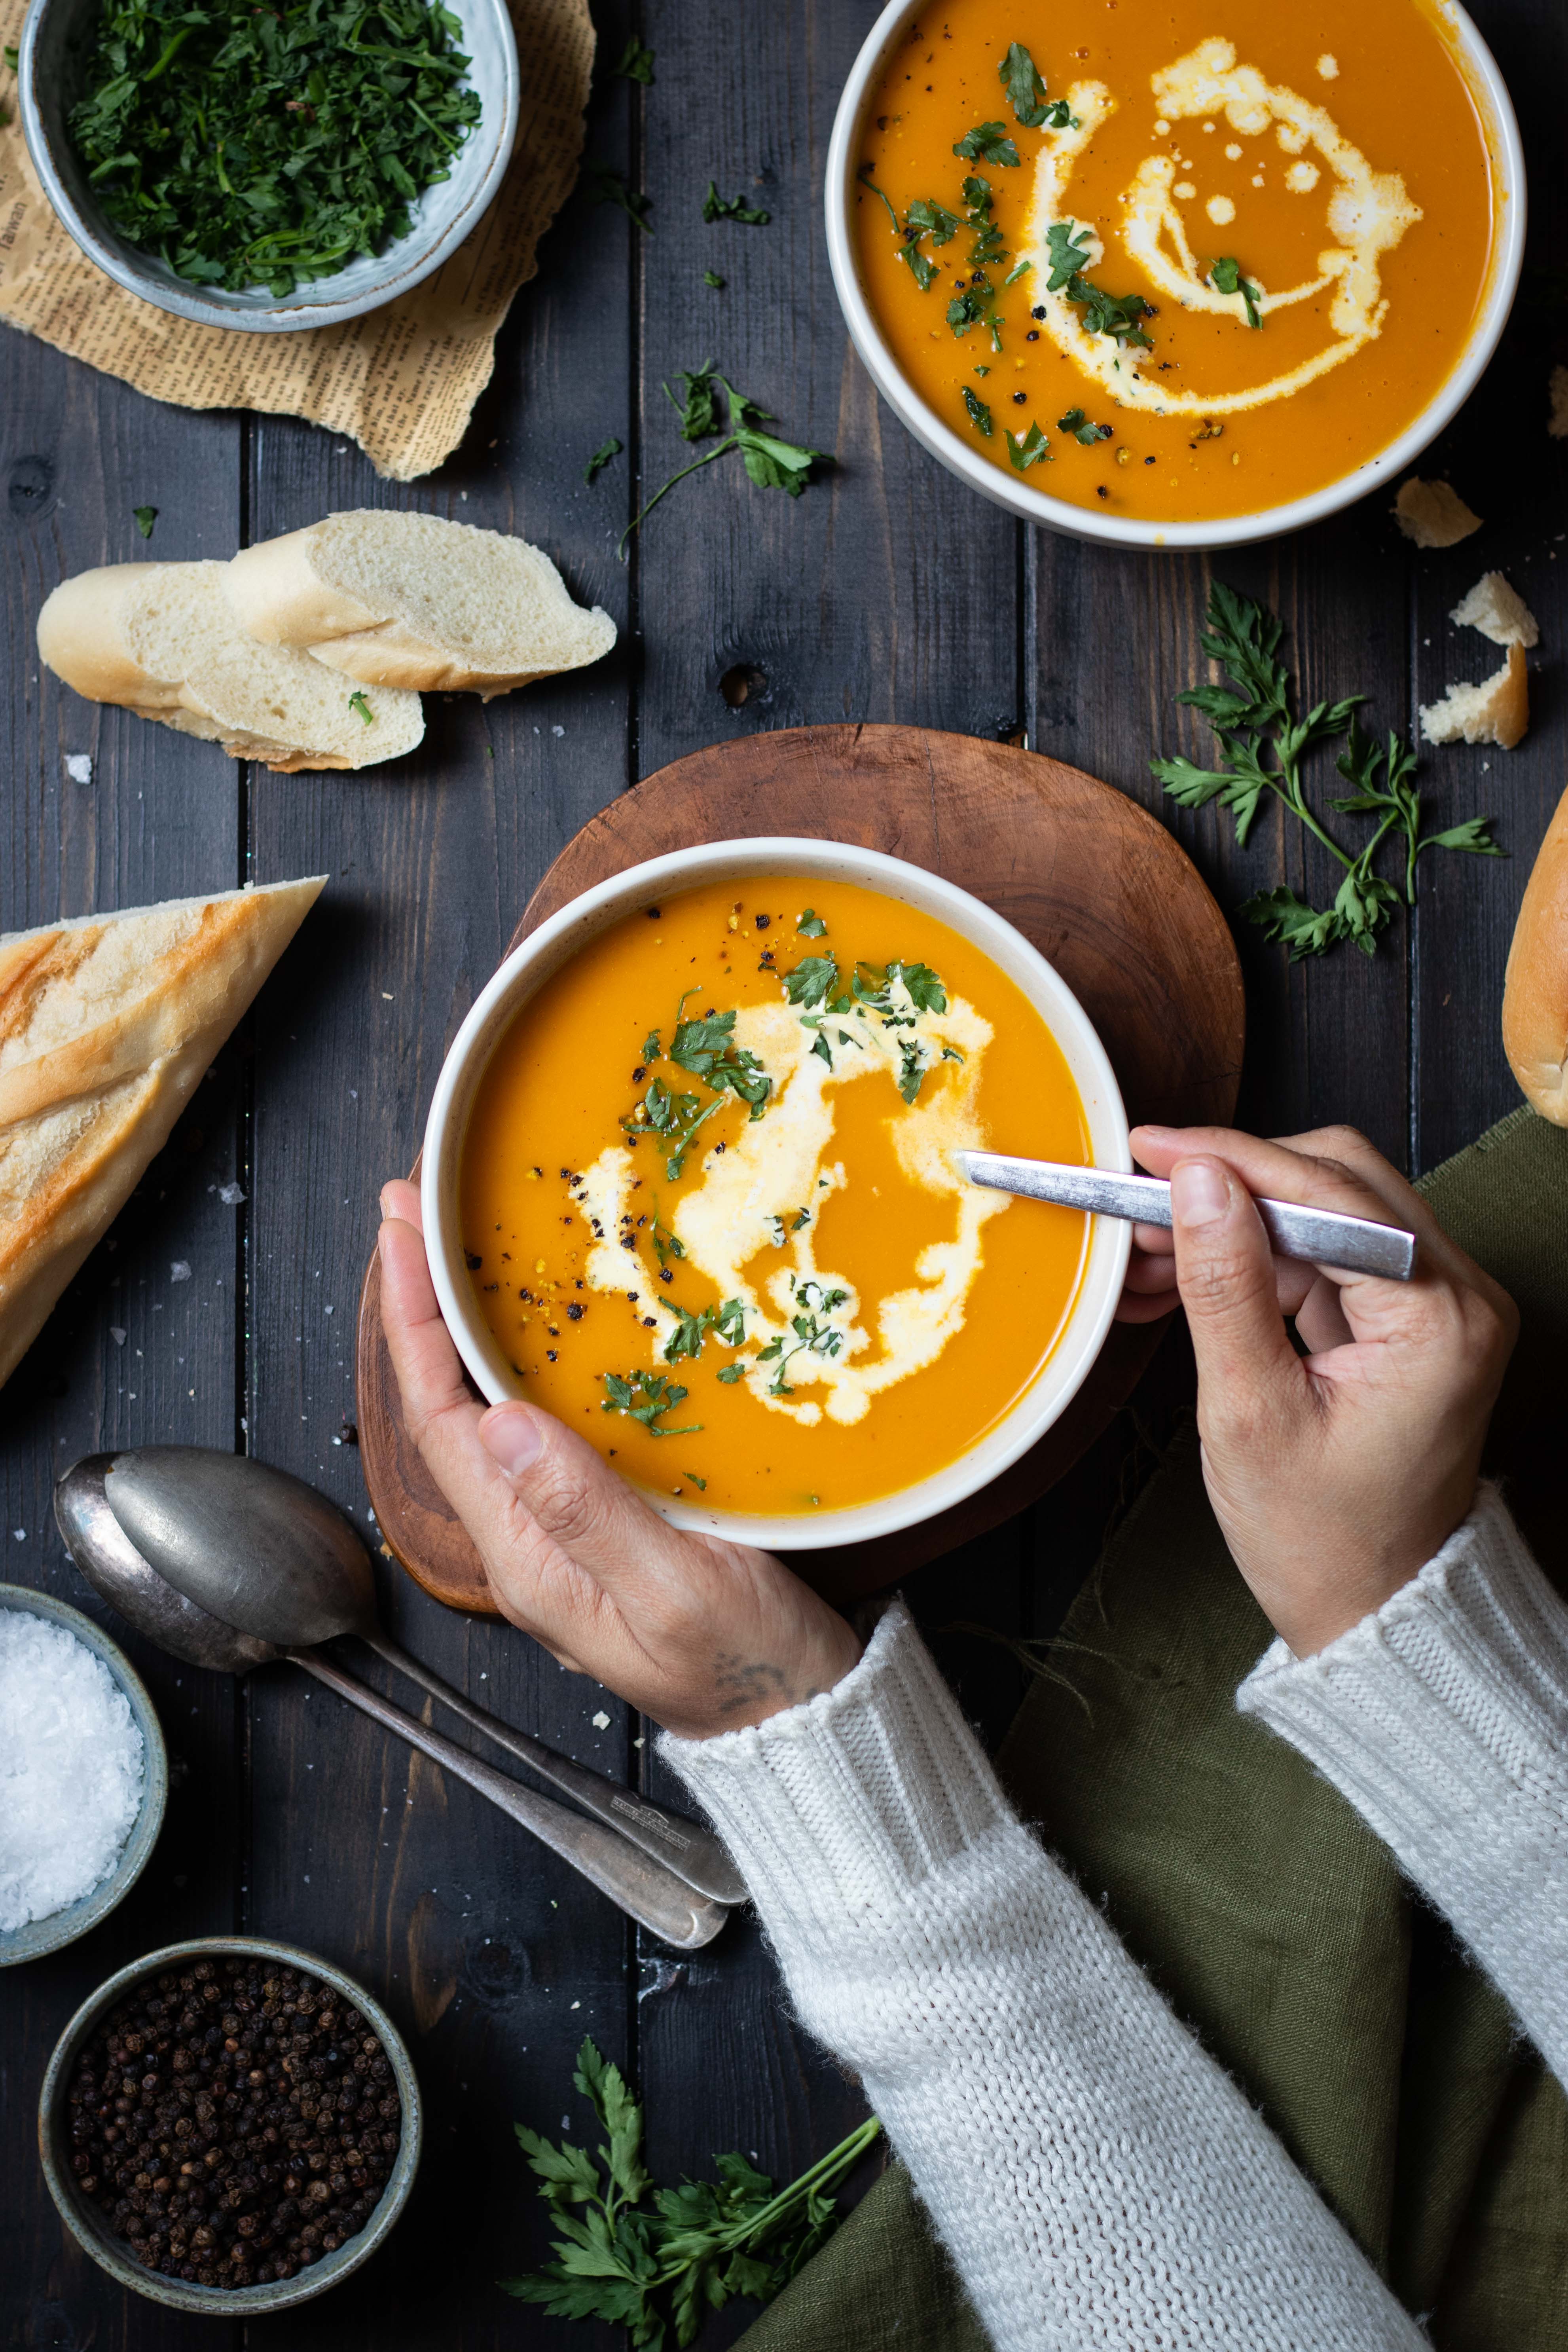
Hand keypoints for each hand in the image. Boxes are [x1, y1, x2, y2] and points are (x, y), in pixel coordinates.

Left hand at [376, 1181, 862, 1739]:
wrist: (799, 1720)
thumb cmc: (746, 1668)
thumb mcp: (677, 1590)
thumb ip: (588, 1513)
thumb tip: (501, 1425)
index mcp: (528, 1557)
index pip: (441, 1421)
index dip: (414, 1322)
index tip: (403, 1235)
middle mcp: (528, 1542)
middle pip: (450, 1407)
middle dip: (424, 1305)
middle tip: (413, 1208)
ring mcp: (562, 1533)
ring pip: (490, 1412)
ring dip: (467, 1325)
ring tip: (458, 1244)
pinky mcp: (604, 1522)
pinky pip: (543, 1427)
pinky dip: (526, 1360)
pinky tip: (545, 1323)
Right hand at [1113, 1125, 1516, 1655]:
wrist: (1371, 1610)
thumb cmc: (1319, 1538)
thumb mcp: (1249, 1412)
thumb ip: (1224, 1286)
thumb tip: (1196, 1180)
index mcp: (1441, 1318)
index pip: (1327, 1191)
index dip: (1228, 1158)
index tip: (1148, 1148)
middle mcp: (1461, 1296)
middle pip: (1337, 1180)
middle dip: (1230, 1184)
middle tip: (1139, 1201)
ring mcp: (1441, 1306)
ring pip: (1326, 1211)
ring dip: (1233, 1223)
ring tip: (1146, 1254)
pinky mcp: (1411, 1321)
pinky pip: (1328, 1257)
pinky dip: (1255, 1261)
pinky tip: (1183, 1279)